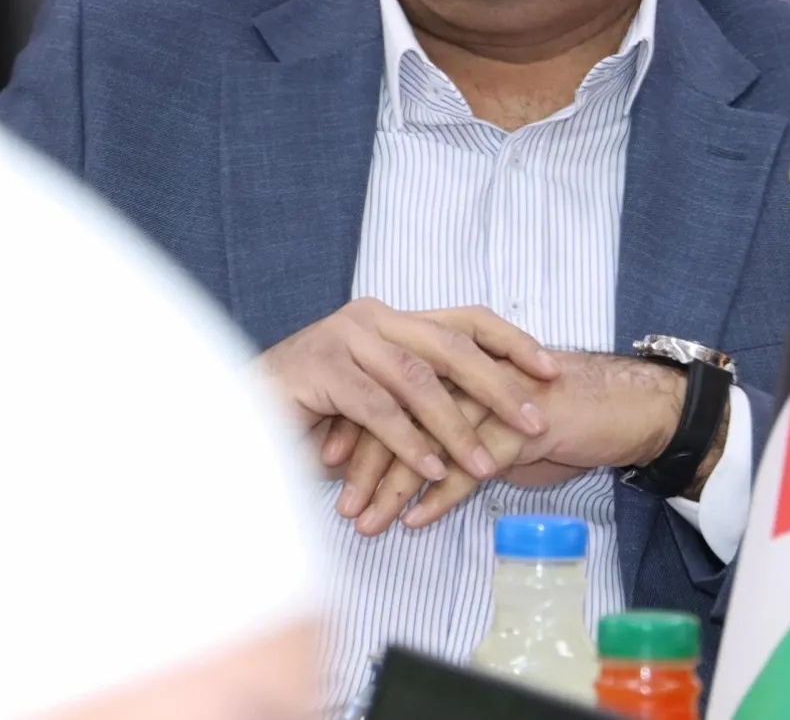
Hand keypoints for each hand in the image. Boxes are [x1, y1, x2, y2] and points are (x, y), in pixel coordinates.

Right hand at [258, 300, 558, 482]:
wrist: (238, 405)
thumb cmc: (315, 407)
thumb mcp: (380, 393)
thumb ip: (423, 393)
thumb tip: (490, 413)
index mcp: (395, 317)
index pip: (466, 319)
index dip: (511, 341)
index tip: (551, 368)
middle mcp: (375, 317)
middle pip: (451, 345)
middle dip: (498, 384)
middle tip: (535, 419)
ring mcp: (346, 338)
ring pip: (417, 381)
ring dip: (455, 427)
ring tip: (487, 464)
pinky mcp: (322, 369)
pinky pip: (377, 410)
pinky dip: (409, 443)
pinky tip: (433, 472)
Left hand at [329, 351, 688, 532]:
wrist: (620, 407)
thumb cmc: (553, 413)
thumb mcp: (493, 412)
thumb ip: (452, 423)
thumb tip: (405, 455)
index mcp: (458, 358)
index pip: (392, 388)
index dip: (359, 427)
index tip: (327, 467)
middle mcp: (472, 370)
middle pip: (401, 412)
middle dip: (366, 463)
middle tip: (340, 505)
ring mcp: (496, 396)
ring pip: (430, 441)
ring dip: (394, 486)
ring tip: (366, 522)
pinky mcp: (522, 427)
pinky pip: (473, 466)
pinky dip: (441, 495)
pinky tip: (417, 521)